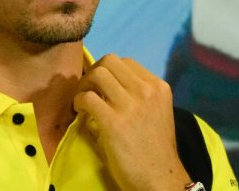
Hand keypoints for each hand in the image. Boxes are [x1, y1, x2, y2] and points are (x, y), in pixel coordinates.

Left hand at [73, 54, 189, 189]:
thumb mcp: (155, 113)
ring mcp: (132, 105)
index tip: (100, 86)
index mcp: (159, 87)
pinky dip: (78, 102)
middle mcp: (147, 91)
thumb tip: (104, 85)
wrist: (160, 180)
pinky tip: (80, 113)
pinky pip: (87, 98)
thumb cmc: (154, 151)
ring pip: (98, 73)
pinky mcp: (115, 122)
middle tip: (88, 89)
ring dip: (84, 84)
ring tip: (83, 101)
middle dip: (93, 72)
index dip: (108, 71)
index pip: (126, 62)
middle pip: (110, 60)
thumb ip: (137, 96)